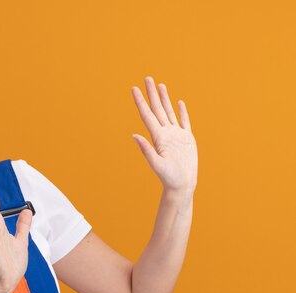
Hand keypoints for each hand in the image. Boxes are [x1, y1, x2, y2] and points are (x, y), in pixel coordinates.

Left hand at [131, 76, 197, 195]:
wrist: (182, 186)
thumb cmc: (169, 178)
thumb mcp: (157, 165)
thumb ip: (146, 150)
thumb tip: (134, 136)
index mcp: (158, 137)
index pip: (147, 115)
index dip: (140, 101)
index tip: (134, 89)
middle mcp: (165, 133)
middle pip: (157, 109)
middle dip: (152, 94)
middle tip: (147, 78)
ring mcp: (176, 135)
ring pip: (169, 112)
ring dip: (164, 99)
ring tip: (160, 85)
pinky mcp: (187, 139)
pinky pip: (184, 121)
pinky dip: (181, 111)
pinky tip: (178, 103)